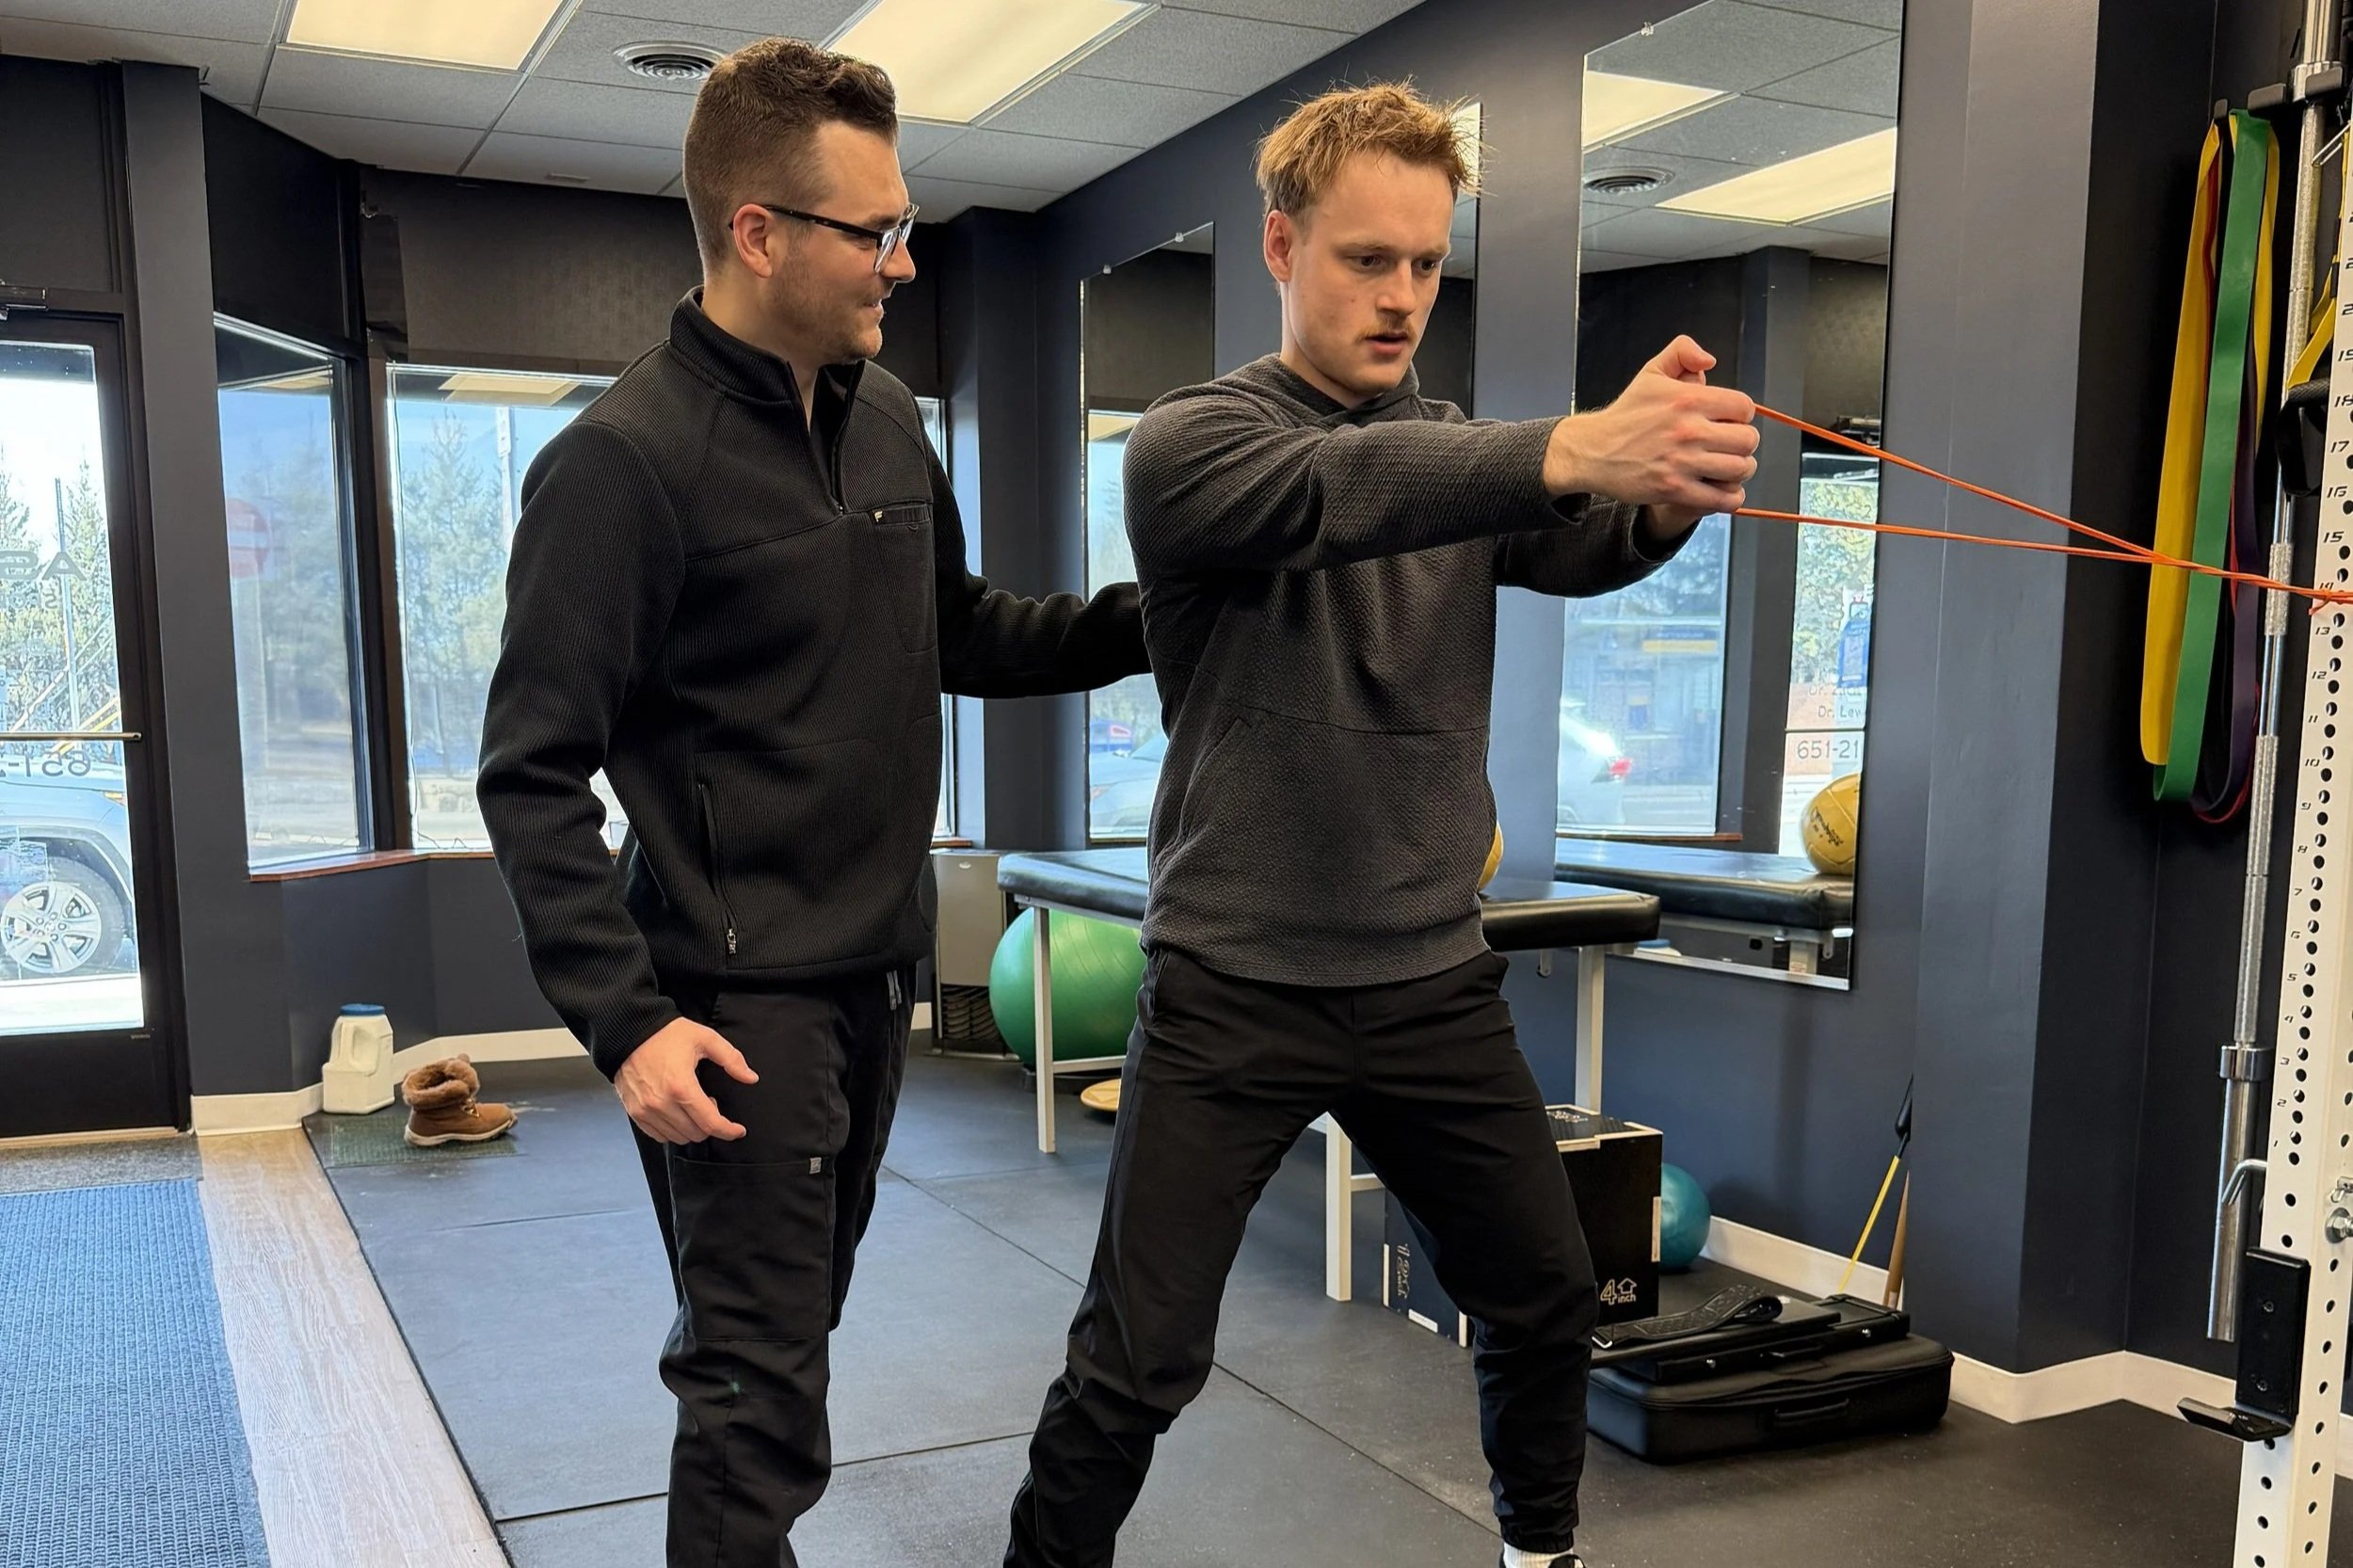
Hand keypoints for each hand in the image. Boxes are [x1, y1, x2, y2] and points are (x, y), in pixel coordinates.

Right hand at [615, 1017, 758, 1143]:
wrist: (628, 1032)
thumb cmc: (667, 1034)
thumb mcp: (705, 1038)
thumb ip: (731, 1059)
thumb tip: (751, 1078)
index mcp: (682, 1087)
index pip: (710, 1123)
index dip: (729, 1131)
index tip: (738, 1130)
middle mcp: (662, 1104)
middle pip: (696, 1133)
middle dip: (710, 1124)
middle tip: (710, 1103)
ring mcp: (646, 1111)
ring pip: (678, 1138)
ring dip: (692, 1128)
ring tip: (692, 1105)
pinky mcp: (635, 1113)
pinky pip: (659, 1136)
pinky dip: (673, 1130)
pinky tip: (677, 1112)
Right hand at [1544, 336, 1759, 529]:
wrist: (1594, 450)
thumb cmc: (1626, 415)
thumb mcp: (1652, 372)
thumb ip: (1683, 352)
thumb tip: (1710, 361)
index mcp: (1687, 399)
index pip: (1744, 407)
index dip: (1741, 414)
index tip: (1729, 421)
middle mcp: (1688, 430)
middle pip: (1747, 440)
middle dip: (1743, 443)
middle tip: (1729, 446)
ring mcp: (1682, 463)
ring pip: (1740, 469)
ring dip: (1739, 469)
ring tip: (1726, 467)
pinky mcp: (1675, 490)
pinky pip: (1722, 499)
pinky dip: (1729, 497)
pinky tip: (1721, 489)